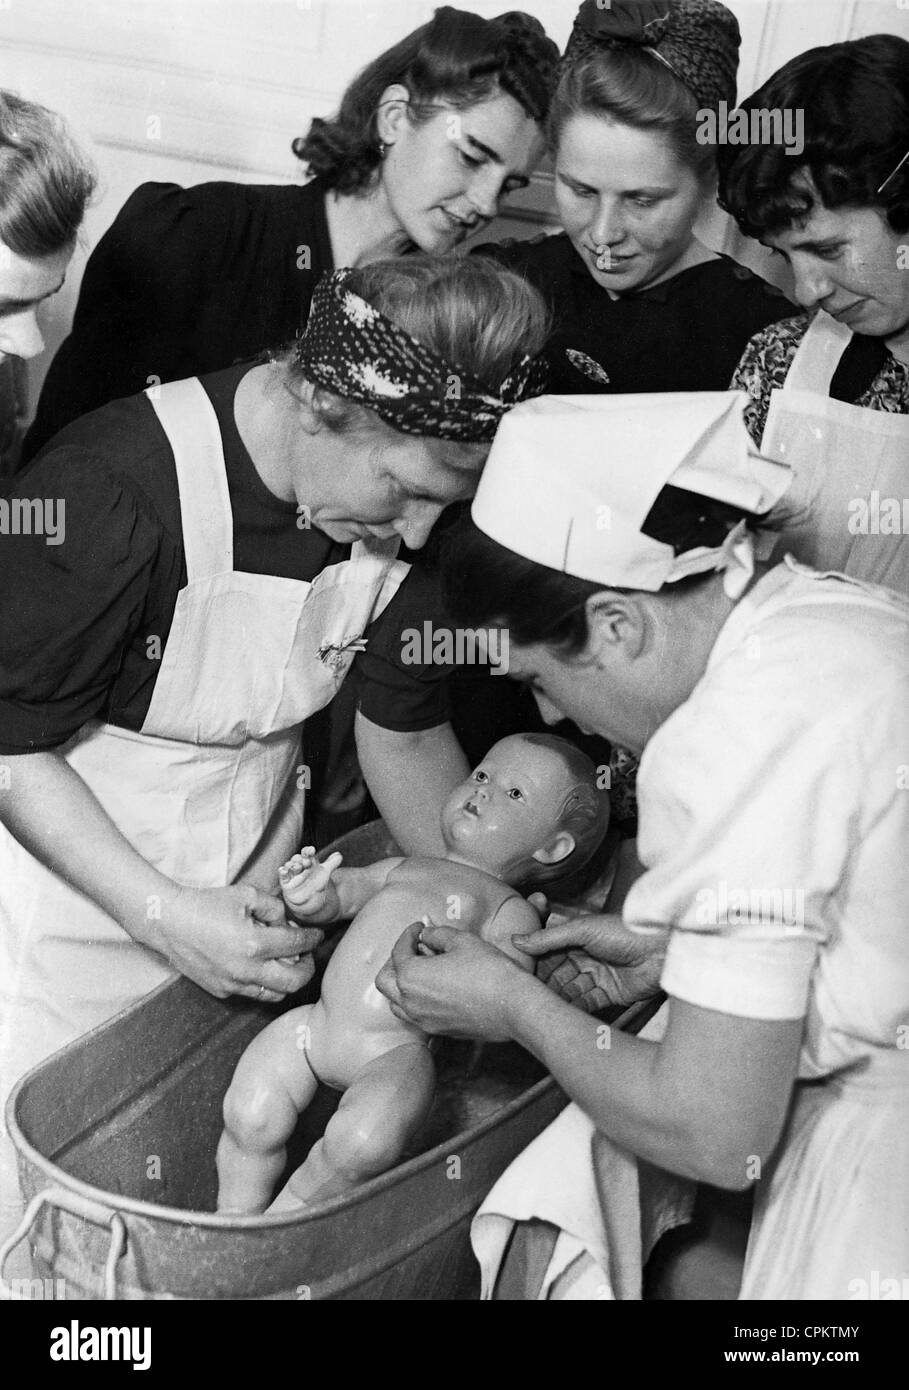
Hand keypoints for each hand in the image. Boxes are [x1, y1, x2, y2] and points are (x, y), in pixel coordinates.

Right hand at [148, 882, 322, 1001]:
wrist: (168, 922)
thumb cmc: (206, 904)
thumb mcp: (246, 894)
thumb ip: (275, 908)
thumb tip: (289, 924)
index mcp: (254, 943)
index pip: (297, 945)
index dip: (312, 939)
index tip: (317, 935)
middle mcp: (245, 970)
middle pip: (294, 982)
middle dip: (308, 968)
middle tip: (308, 955)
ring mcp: (232, 984)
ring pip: (274, 994)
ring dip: (287, 980)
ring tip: (287, 962)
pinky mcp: (221, 990)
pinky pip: (252, 992)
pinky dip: (263, 982)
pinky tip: (261, 965)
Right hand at [278, 847, 342, 920]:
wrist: (309, 900)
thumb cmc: (317, 883)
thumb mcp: (325, 873)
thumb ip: (332, 863)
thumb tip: (339, 855)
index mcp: (308, 861)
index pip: (307, 853)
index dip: (308, 851)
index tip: (311, 850)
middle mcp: (299, 866)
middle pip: (298, 859)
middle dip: (301, 859)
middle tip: (306, 861)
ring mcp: (292, 874)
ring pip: (290, 866)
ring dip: (292, 864)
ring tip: (297, 866)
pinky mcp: (286, 882)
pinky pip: (282, 876)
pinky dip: (282, 872)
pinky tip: (284, 870)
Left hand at [375, 921, 529, 1041]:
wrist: (512, 1006)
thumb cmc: (488, 971)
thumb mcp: (461, 941)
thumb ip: (437, 934)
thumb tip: (426, 934)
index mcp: (410, 976)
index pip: (398, 951)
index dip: (408, 934)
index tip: (419, 927)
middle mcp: (409, 1002)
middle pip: (385, 980)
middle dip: (395, 961)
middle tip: (413, 948)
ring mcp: (422, 1020)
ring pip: (396, 1002)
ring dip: (402, 984)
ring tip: (422, 969)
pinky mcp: (437, 1031)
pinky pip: (414, 1015)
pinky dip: (416, 1000)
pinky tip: (434, 989)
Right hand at [513, 913, 667, 1011]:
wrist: (662, 949)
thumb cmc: (627, 930)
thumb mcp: (583, 929)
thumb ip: (549, 937)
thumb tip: (517, 940)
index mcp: (577, 936)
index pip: (548, 952)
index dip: (534, 962)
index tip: (517, 972)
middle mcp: (586, 956)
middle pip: (557, 973)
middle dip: (543, 983)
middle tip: (525, 994)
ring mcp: (597, 976)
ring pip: (569, 989)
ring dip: (557, 997)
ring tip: (540, 1007)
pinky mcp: (610, 994)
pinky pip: (586, 1003)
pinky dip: (574, 1007)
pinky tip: (561, 1012)